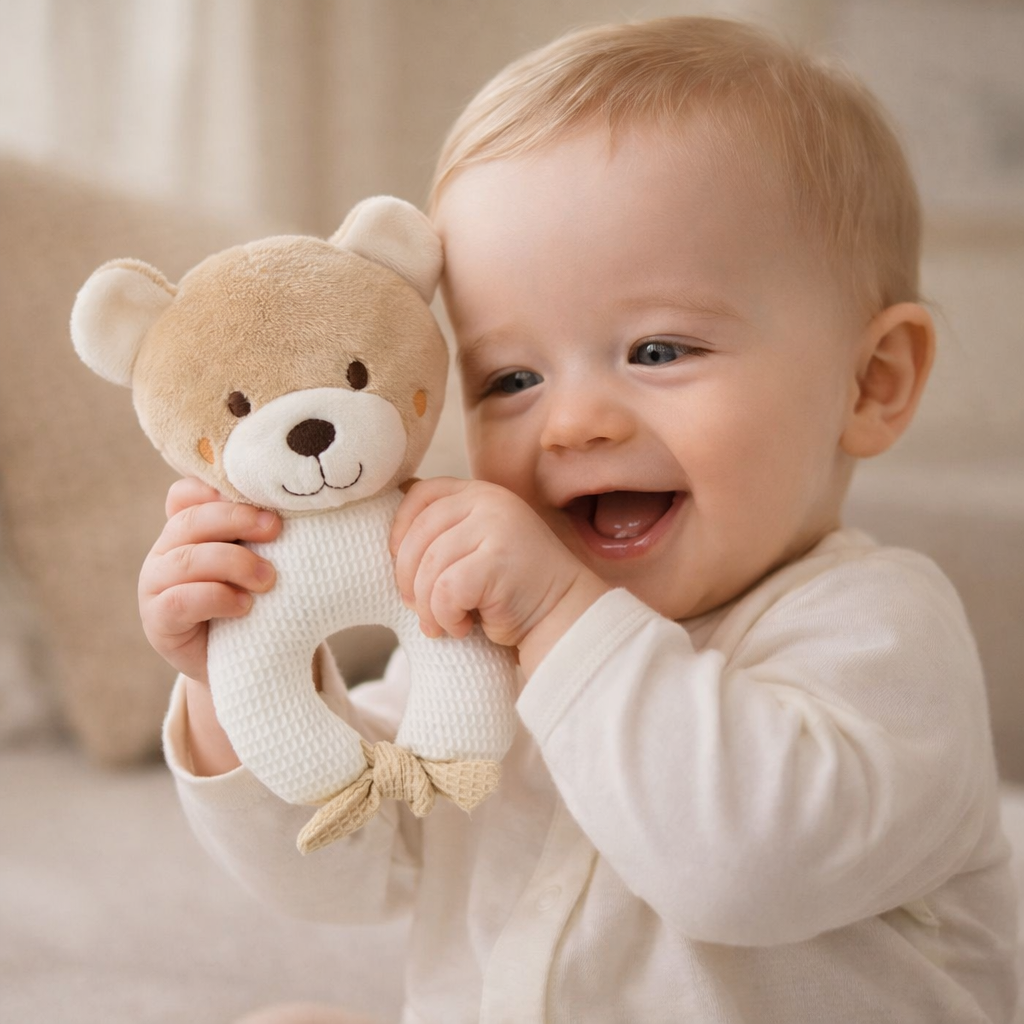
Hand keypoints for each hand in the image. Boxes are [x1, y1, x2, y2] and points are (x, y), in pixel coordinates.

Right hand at [138, 477, 281, 683]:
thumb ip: (260, 535)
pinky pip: (180, 600)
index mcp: (186, 530)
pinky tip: (245, 606)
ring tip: (268, 579)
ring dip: (234, 563)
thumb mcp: (256, 561)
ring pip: (186, 559)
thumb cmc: (254, 601)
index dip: (215, 490)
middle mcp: (165, 551)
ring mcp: (155, 585)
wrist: (241, 661)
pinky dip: (217, 598)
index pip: (185, 494)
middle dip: (237, 520)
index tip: (261, 500)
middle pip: (190, 520)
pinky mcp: (158, 621)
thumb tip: (295, 507)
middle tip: (276, 530)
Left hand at [390, 478, 607, 673]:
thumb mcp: (476, 547)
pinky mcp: (498, 560)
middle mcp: (488, 501)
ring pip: (429, 568)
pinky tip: (463, 626)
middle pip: (417, 536)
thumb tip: (391, 540)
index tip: (402, 565)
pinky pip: (445, 591)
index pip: (420, 495)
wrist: (562, 616)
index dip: (400, 531)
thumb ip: (445, 534)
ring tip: (445, 623)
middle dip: (408, 580)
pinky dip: (446, 617)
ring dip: (428, 607)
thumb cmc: (511, 590)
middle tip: (420, 609)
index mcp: (479, 493)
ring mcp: (496, 527)